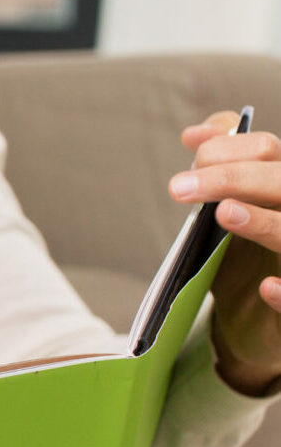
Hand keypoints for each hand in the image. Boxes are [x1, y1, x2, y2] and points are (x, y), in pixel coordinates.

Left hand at [172, 115, 280, 393]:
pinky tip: (267, 289)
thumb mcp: (236, 200)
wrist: (260, 314)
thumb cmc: (249, 246)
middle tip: (177, 188)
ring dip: (265, 223)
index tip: (193, 156)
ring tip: (225, 214)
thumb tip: (194, 133)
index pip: (268, 149)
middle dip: (232, 179)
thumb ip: (222, 160)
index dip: (230, 148)